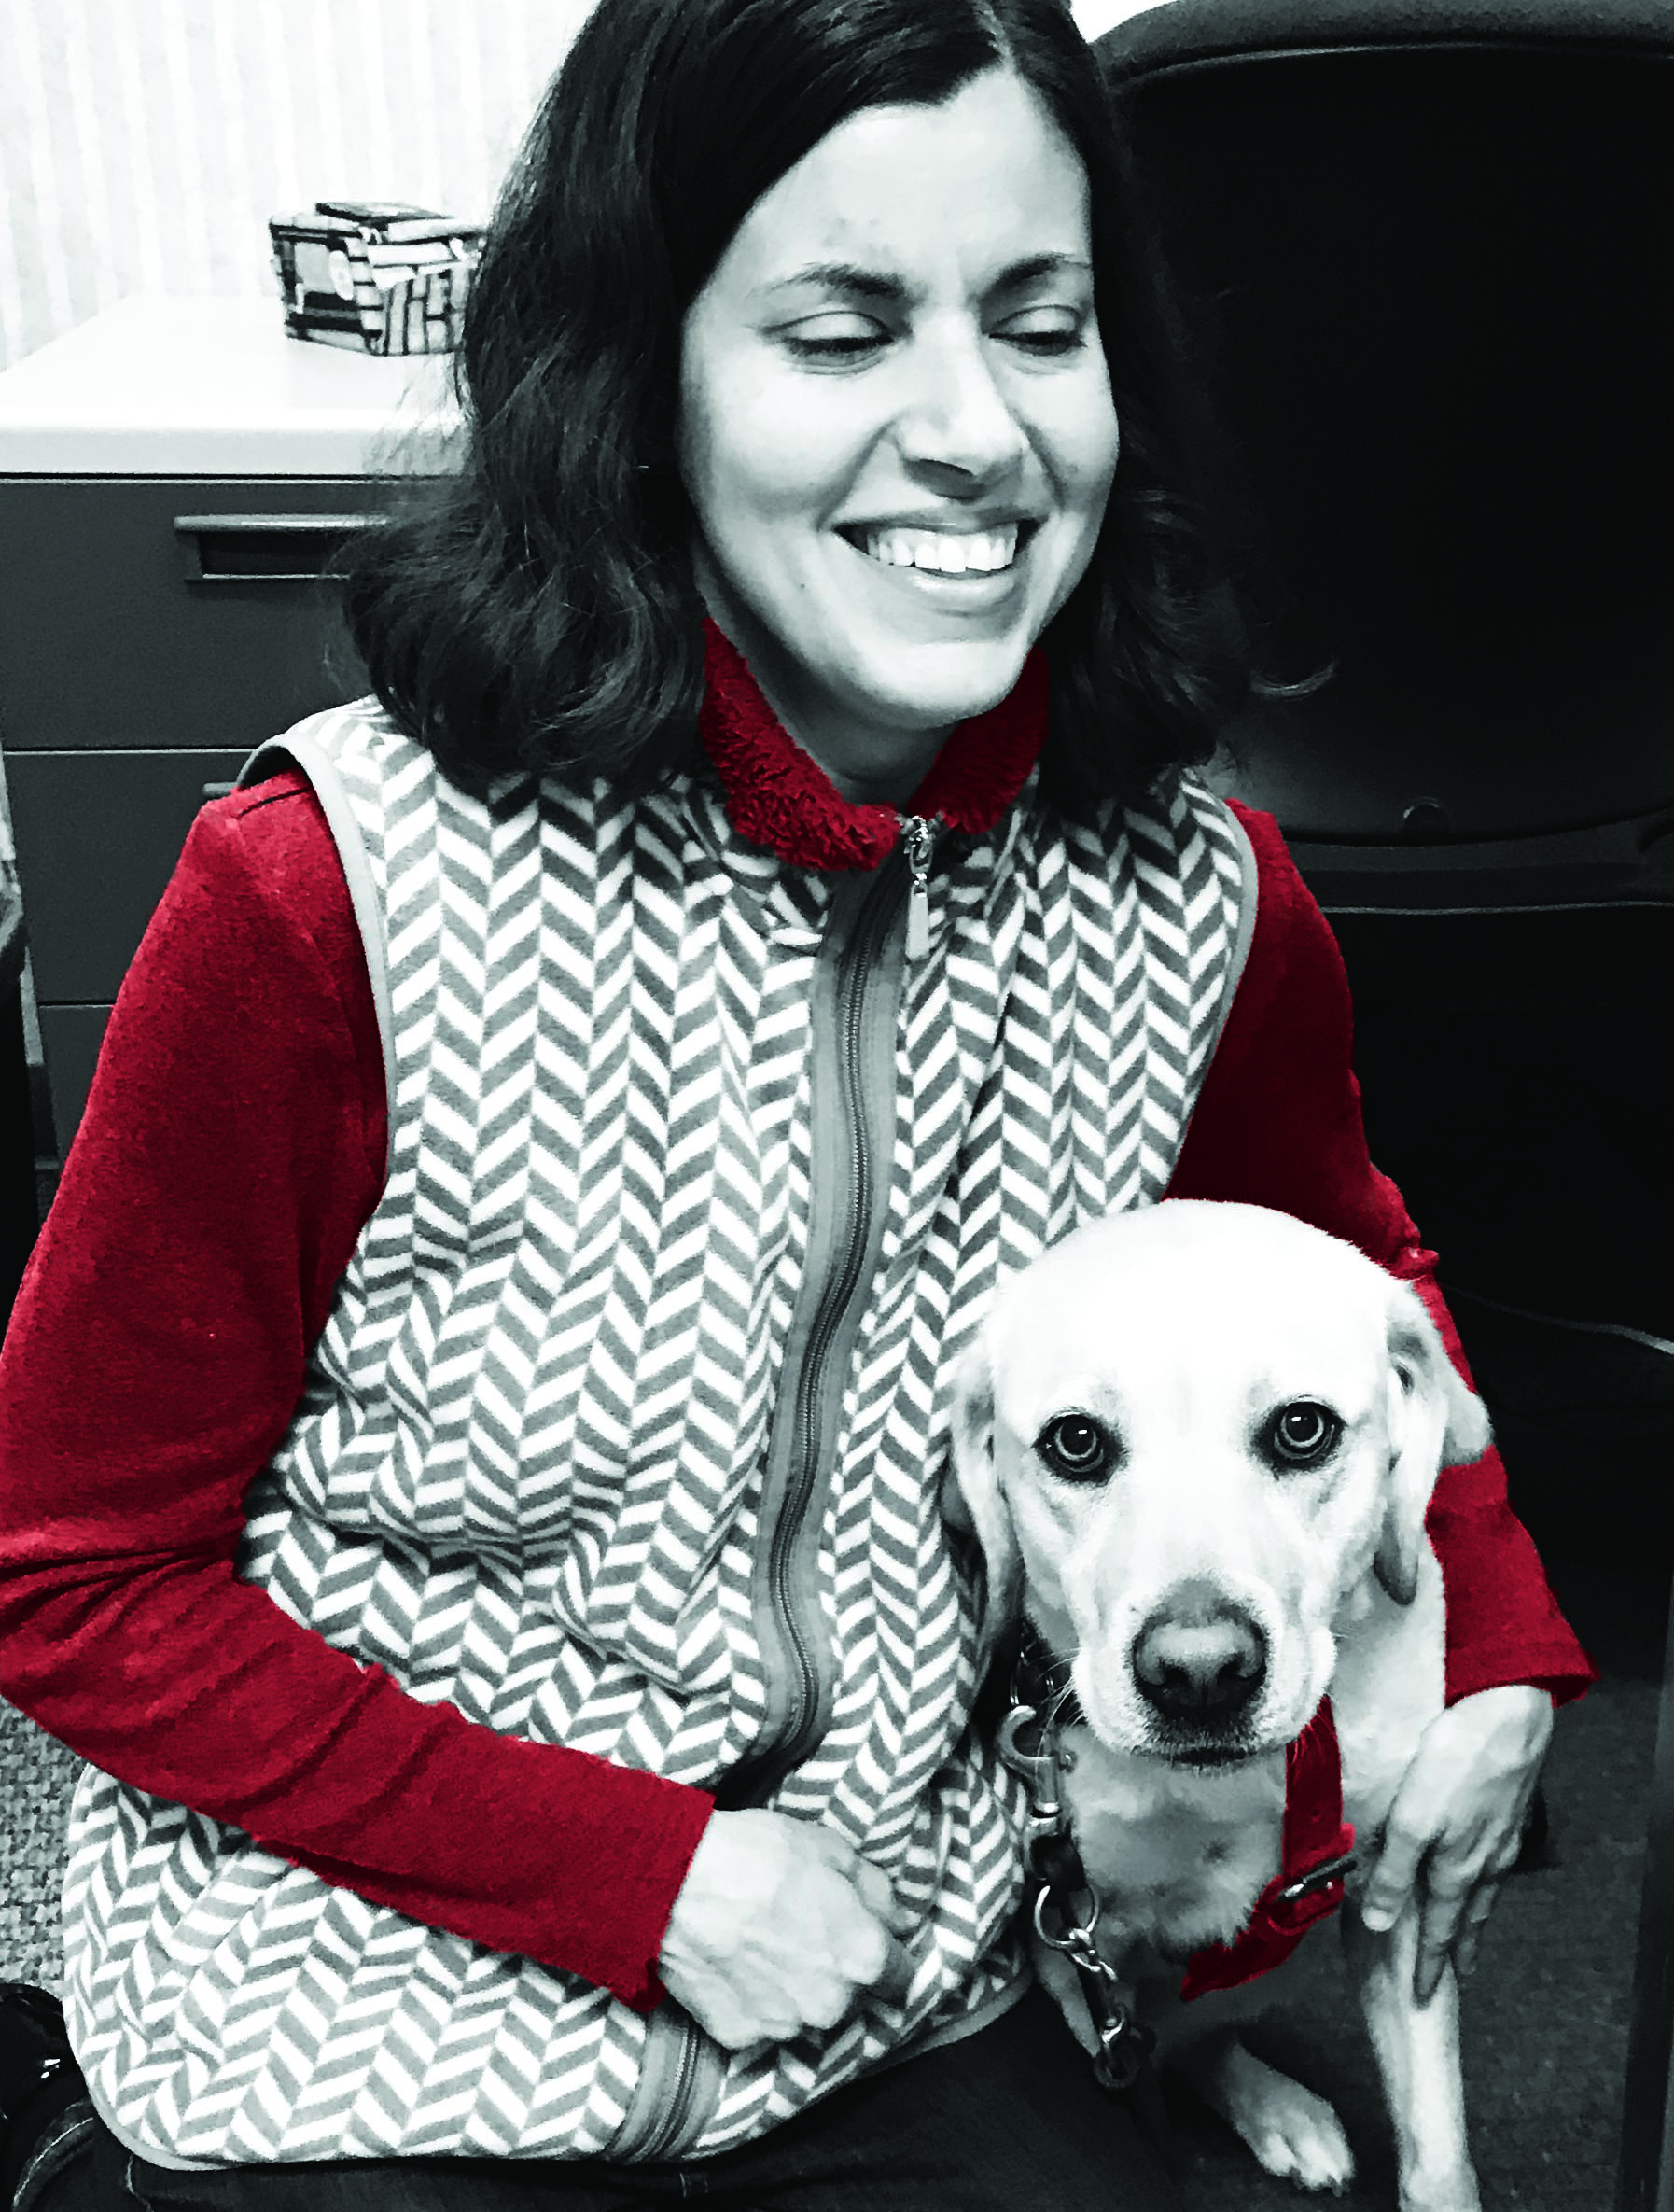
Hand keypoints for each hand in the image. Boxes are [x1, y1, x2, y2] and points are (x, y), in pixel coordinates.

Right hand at [659, 1809, 914, 2049]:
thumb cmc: (755, 1856)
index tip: (870, 1939)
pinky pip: (761, 2020)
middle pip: (852, 1997)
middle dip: (838, 1970)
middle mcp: (831, 2005)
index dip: (888, 1953)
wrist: (675, 1883)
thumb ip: (876, 1891)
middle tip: (806, 1931)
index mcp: (863, 1958)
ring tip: (766, 1944)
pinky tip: (738, 1962)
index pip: (902, 1977)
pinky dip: (755, 1999)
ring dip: (798, 1989)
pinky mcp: (740, 2035)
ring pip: (806, 2013)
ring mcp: (784, 2026)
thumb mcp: (830, 1849)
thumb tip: (898, 1919)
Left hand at [1359, 1685, 1552, 2001]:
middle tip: (1456, 1979)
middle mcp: (1484, 1861)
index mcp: (1456, 1868)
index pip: (1438, 1931)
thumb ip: (1394, 1871)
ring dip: (1473, 1920)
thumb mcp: (1412, 1820)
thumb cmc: (1457, 1762)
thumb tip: (1378, 1922)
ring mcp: (1501, 1838)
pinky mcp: (1508, 1812)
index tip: (1424, 1995)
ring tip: (1468, 1937)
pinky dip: (1485, 1882)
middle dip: (1458, 1952)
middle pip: (1467, 1918)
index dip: (1430, 1965)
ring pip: (1483, 1891)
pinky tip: (1483, 1873)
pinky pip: (1494, 1862)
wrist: (1508, 1715)